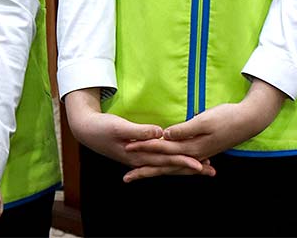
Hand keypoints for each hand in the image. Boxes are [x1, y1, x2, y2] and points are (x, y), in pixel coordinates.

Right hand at [63, 89, 212, 178]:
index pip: (166, 160)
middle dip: (190, 168)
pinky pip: (160, 159)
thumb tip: (159, 133)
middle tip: (210, 170)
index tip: (200, 164)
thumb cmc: (101, 128)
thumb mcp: (119, 127)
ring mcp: (140, 158)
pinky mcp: (139, 153)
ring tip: (203, 168)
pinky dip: (172, 161)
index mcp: (139, 154)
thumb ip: (139, 131)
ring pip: (166, 165)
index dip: (184, 161)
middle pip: (170, 166)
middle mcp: (142, 160)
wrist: (86, 130)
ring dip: (184, 167)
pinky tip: (180, 162)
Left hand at [121, 80, 285, 180]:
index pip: (162, 150)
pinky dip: (171, 167)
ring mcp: (198, 154)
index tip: (127, 148)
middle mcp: (193, 155)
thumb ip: (185, 129)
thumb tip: (165, 135)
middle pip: (164, 165)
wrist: (249, 120)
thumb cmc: (228, 117)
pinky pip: (181, 163)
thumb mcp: (205, 120)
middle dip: (145, 170)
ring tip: (140, 176)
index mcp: (192, 147)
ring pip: (172, 166)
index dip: (144, 148)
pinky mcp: (202, 151)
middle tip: (126, 178)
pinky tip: (166, 169)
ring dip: (155, 170)